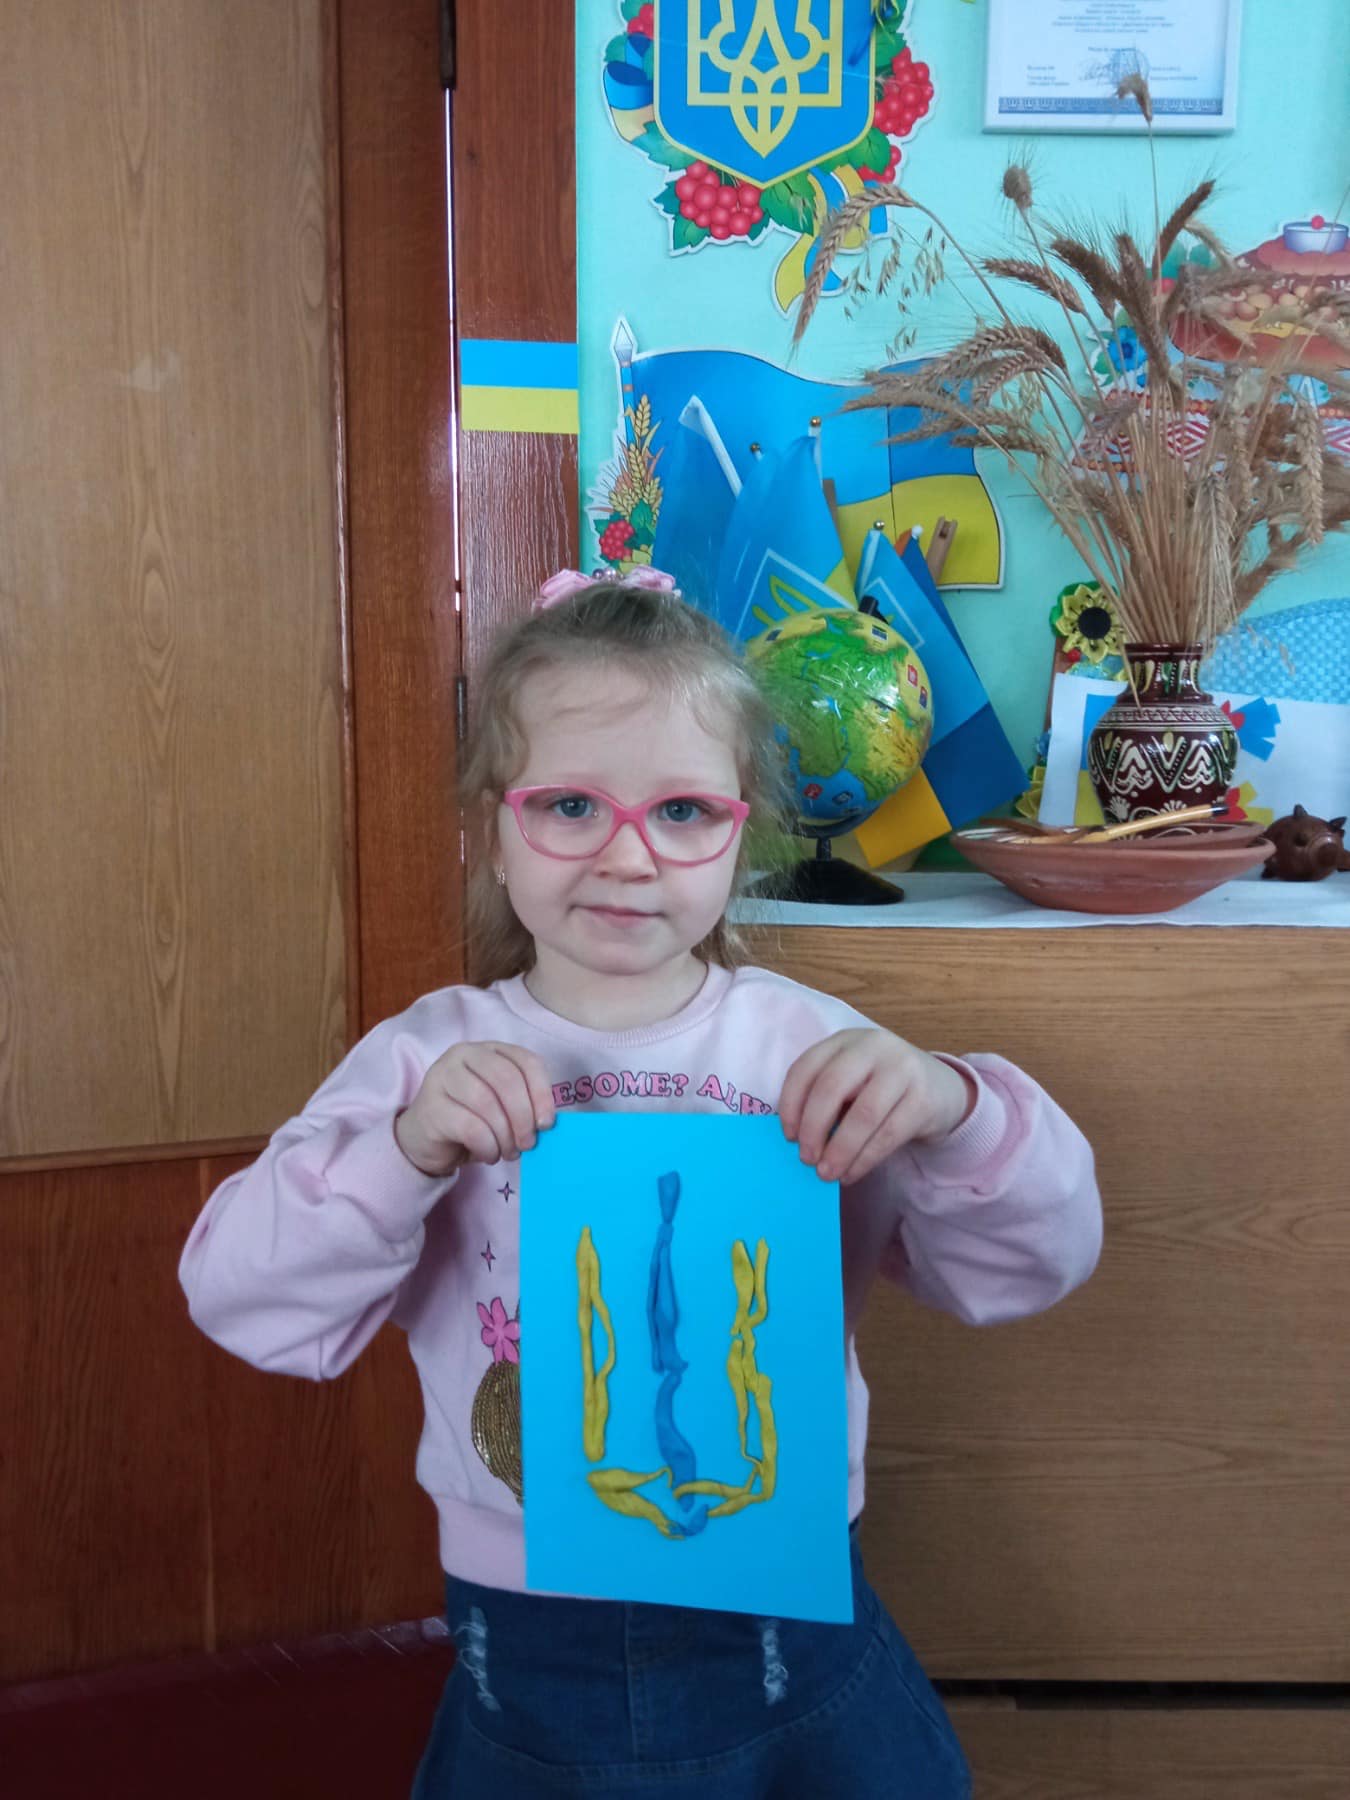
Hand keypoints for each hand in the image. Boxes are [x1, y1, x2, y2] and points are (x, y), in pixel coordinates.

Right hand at [395, 1042, 555, 1176]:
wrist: (424, 1139)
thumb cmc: (470, 1121)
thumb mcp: (501, 1106)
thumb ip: (523, 1103)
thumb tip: (547, 1122)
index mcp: (489, 1049)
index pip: (526, 1061)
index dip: (542, 1093)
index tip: (547, 1124)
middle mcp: (463, 1054)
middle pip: (507, 1079)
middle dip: (524, 1117)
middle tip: (528, 1143)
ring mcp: (442, 1076)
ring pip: (487, 1103)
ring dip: (505, 1136)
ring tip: (507, 1152)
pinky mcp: (431, 1106)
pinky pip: (471, 1127)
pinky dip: (488, 1146)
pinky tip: (489, 1154)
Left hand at [779, 1029, 973, 1185]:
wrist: (940, 1089)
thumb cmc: (881, 1089)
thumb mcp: (852, 1081)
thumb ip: (826, 1099)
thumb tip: (797, 1140)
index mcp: (845, 1041)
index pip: (806, 1067)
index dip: (790, 1104)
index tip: (788, 1136)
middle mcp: (873, 1046)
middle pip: (831, 1087)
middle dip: (813, 1128)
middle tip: (806, 1159)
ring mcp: (902, 1069)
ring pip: (863, 1115)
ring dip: (840, 1150)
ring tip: (827, 1173)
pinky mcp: (923, 1098)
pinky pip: (888, 1135)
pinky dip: (864, 1159)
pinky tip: (851, 1174)